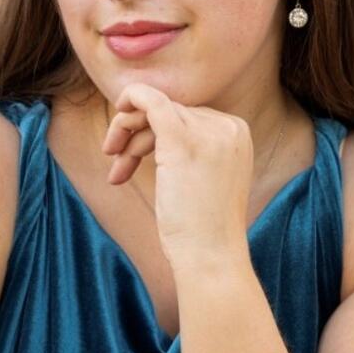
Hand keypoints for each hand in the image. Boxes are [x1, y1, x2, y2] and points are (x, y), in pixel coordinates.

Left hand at [101, 83, 253, 269]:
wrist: (211, 256)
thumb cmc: (203, 228)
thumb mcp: (205, 179)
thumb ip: (192, 151)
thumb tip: (152, 131)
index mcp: (238, 133)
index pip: (188, 115)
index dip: (154, 133)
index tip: (132, 159)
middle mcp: (228, 126)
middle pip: (171, 111)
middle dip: (137, 135)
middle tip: (117, 163)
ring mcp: (208, 131)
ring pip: (156, 108)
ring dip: (127, 131)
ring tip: (116, 167)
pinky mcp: (182, 140)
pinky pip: (151, 99)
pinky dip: (132, 97)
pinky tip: (119, 106)